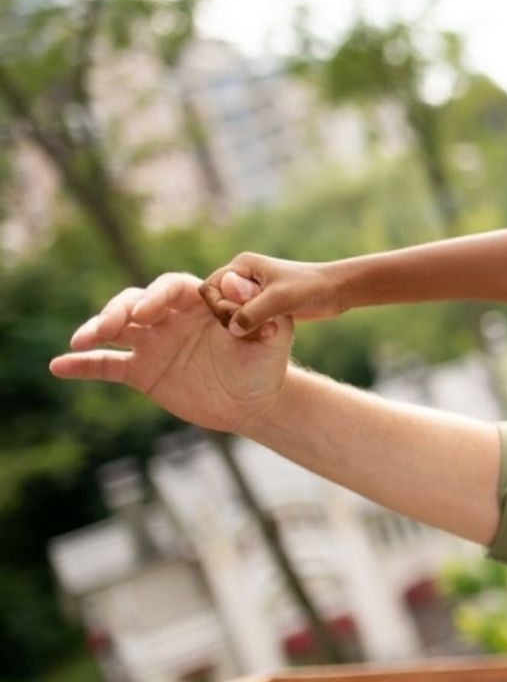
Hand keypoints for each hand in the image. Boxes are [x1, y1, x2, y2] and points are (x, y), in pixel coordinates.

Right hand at [52, 273, 294, 434]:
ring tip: (80, 341)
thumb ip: (255, 308)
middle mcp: (170, 318)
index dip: (157, 296)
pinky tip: (59, 366)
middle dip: (119, 311)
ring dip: (95, 329)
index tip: (146, 313)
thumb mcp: (273, 334)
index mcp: (200, 303)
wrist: (254, 401)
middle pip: (136, 303)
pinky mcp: (142, 371)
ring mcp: (153, 343)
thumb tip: (232, 280)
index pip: (172, 288)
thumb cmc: (267, 363)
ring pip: (116, 328)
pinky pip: (107, 365)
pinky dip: (83, 365)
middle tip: (109, 327)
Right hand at [200, 252, 346, 335]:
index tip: (239, 318)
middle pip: (217, 302)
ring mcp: (250, 291)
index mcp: (242, 265)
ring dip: (242, 326)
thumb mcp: (281, 299)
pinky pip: (243, 320)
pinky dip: (250, 329)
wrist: (336, 291)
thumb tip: (232, 328)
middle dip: (231, 318)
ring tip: (266, 330)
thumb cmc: (311, 288)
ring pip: (229, 314)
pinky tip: (268, 333)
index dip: (219, 306)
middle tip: (255, 328)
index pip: (210, 288)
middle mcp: (243, 276)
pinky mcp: (260, 305)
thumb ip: (253, 312)